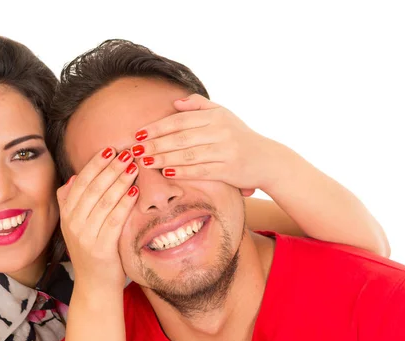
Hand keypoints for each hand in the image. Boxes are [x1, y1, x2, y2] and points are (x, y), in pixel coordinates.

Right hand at [57, 148, 138, 292]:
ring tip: (133, 167)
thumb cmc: (92, 252)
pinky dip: (124, 204)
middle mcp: (72, 223)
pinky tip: (135, 192)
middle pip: (92, 188)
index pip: (80, 182)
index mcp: (67, 214)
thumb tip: (72, 178)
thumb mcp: (77, 226)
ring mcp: (85, 236)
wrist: (94, 286)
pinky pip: (114, 220)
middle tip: (126, 153)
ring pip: (103, 201)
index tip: (110, 149)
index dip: (95, 164)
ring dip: (120, 181)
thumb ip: (71, 203)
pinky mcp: (100, 248)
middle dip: (110, 168)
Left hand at [131, 94, 284, 195]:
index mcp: (216, 116)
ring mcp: (226, 150)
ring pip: (188, 154)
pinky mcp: (229, 169)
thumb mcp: (223, 115)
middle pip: (181, 137)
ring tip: (146, 161)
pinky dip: (182, 171)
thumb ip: (199, 106)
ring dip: (164, 158)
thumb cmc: (240, 137)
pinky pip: (201, 170)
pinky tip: (166, 172)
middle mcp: (221, 131)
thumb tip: (175, 103)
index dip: (158, 127)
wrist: (268, 160)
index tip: (139, 133)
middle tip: (136, 149)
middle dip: (156, 143)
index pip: (181, 120)